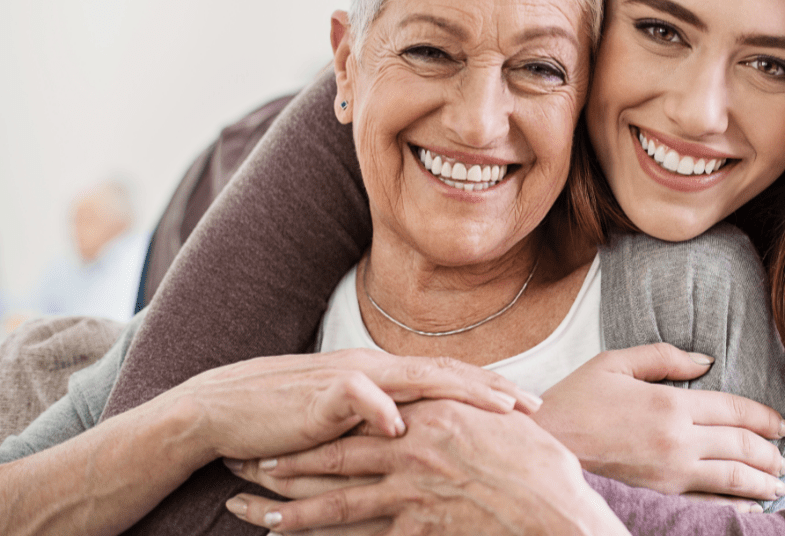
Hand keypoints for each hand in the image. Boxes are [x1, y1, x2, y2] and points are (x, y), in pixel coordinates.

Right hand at [157, 348, 540, 463]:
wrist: (225, 409)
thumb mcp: (347, 422)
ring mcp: (351, 379)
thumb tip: (425, 438)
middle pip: (446, 374)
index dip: (491, 390)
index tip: (530, 405)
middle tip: (536, 406)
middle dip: (494, 390)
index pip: (448, 378)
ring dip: (460, 392)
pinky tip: (405, 427)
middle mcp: (376, 370)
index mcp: (385, 375)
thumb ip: (385, 423)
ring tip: (497, 407)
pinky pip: (357, 398)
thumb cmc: (288, 420)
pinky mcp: (320, 396)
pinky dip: (382, 410)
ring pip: (415, 379)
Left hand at [224, 400, 628, 535]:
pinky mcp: (416, 525)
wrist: (555, 512)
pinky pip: (359, 535)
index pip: (367, 419)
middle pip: (338, 456)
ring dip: (288, 506)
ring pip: (336, 499)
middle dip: (290, 461)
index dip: (328, 424)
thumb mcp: (504, 424)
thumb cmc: (542, 469)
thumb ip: (470, 411)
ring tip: (249, 512)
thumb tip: (453, 409)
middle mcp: (413, 447)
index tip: (296, 427)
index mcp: (434, 414)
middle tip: (248, 464)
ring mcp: (411, 488)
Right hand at [533, 343, 784, 501]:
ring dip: (762, 480)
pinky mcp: (659, 496)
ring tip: (778, 481)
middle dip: (770, 452)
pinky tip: (748, 505)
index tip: (782, 424)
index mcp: (671, 403)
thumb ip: (664, 358)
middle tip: (784, 455)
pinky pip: (707, 503)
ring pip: (732, 478)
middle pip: (741, 446)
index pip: (734, 410)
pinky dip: (733, 504)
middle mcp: (678, 440)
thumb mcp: (616, 362)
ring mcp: (670, 474)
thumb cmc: (576, 399)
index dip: (764, 417)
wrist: (545, 442)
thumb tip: (706, 360)